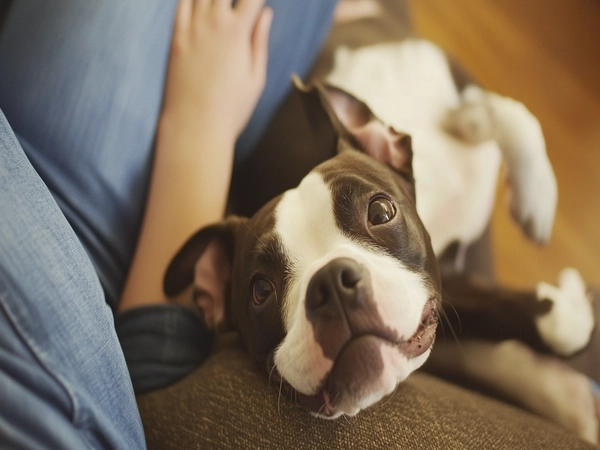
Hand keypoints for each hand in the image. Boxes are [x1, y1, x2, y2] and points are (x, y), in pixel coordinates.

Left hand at [163, 0, 272, 139]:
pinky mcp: (175, 38)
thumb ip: (259, 41)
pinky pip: (181, 3)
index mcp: (237, 32)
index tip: (261, 2)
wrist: (194, 126)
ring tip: (222, 4)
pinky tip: (201, 2)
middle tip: (242, 5)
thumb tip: (266, 13)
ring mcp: (191, 29)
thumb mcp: (256, 77)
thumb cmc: (231, 109)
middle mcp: (213, 23)